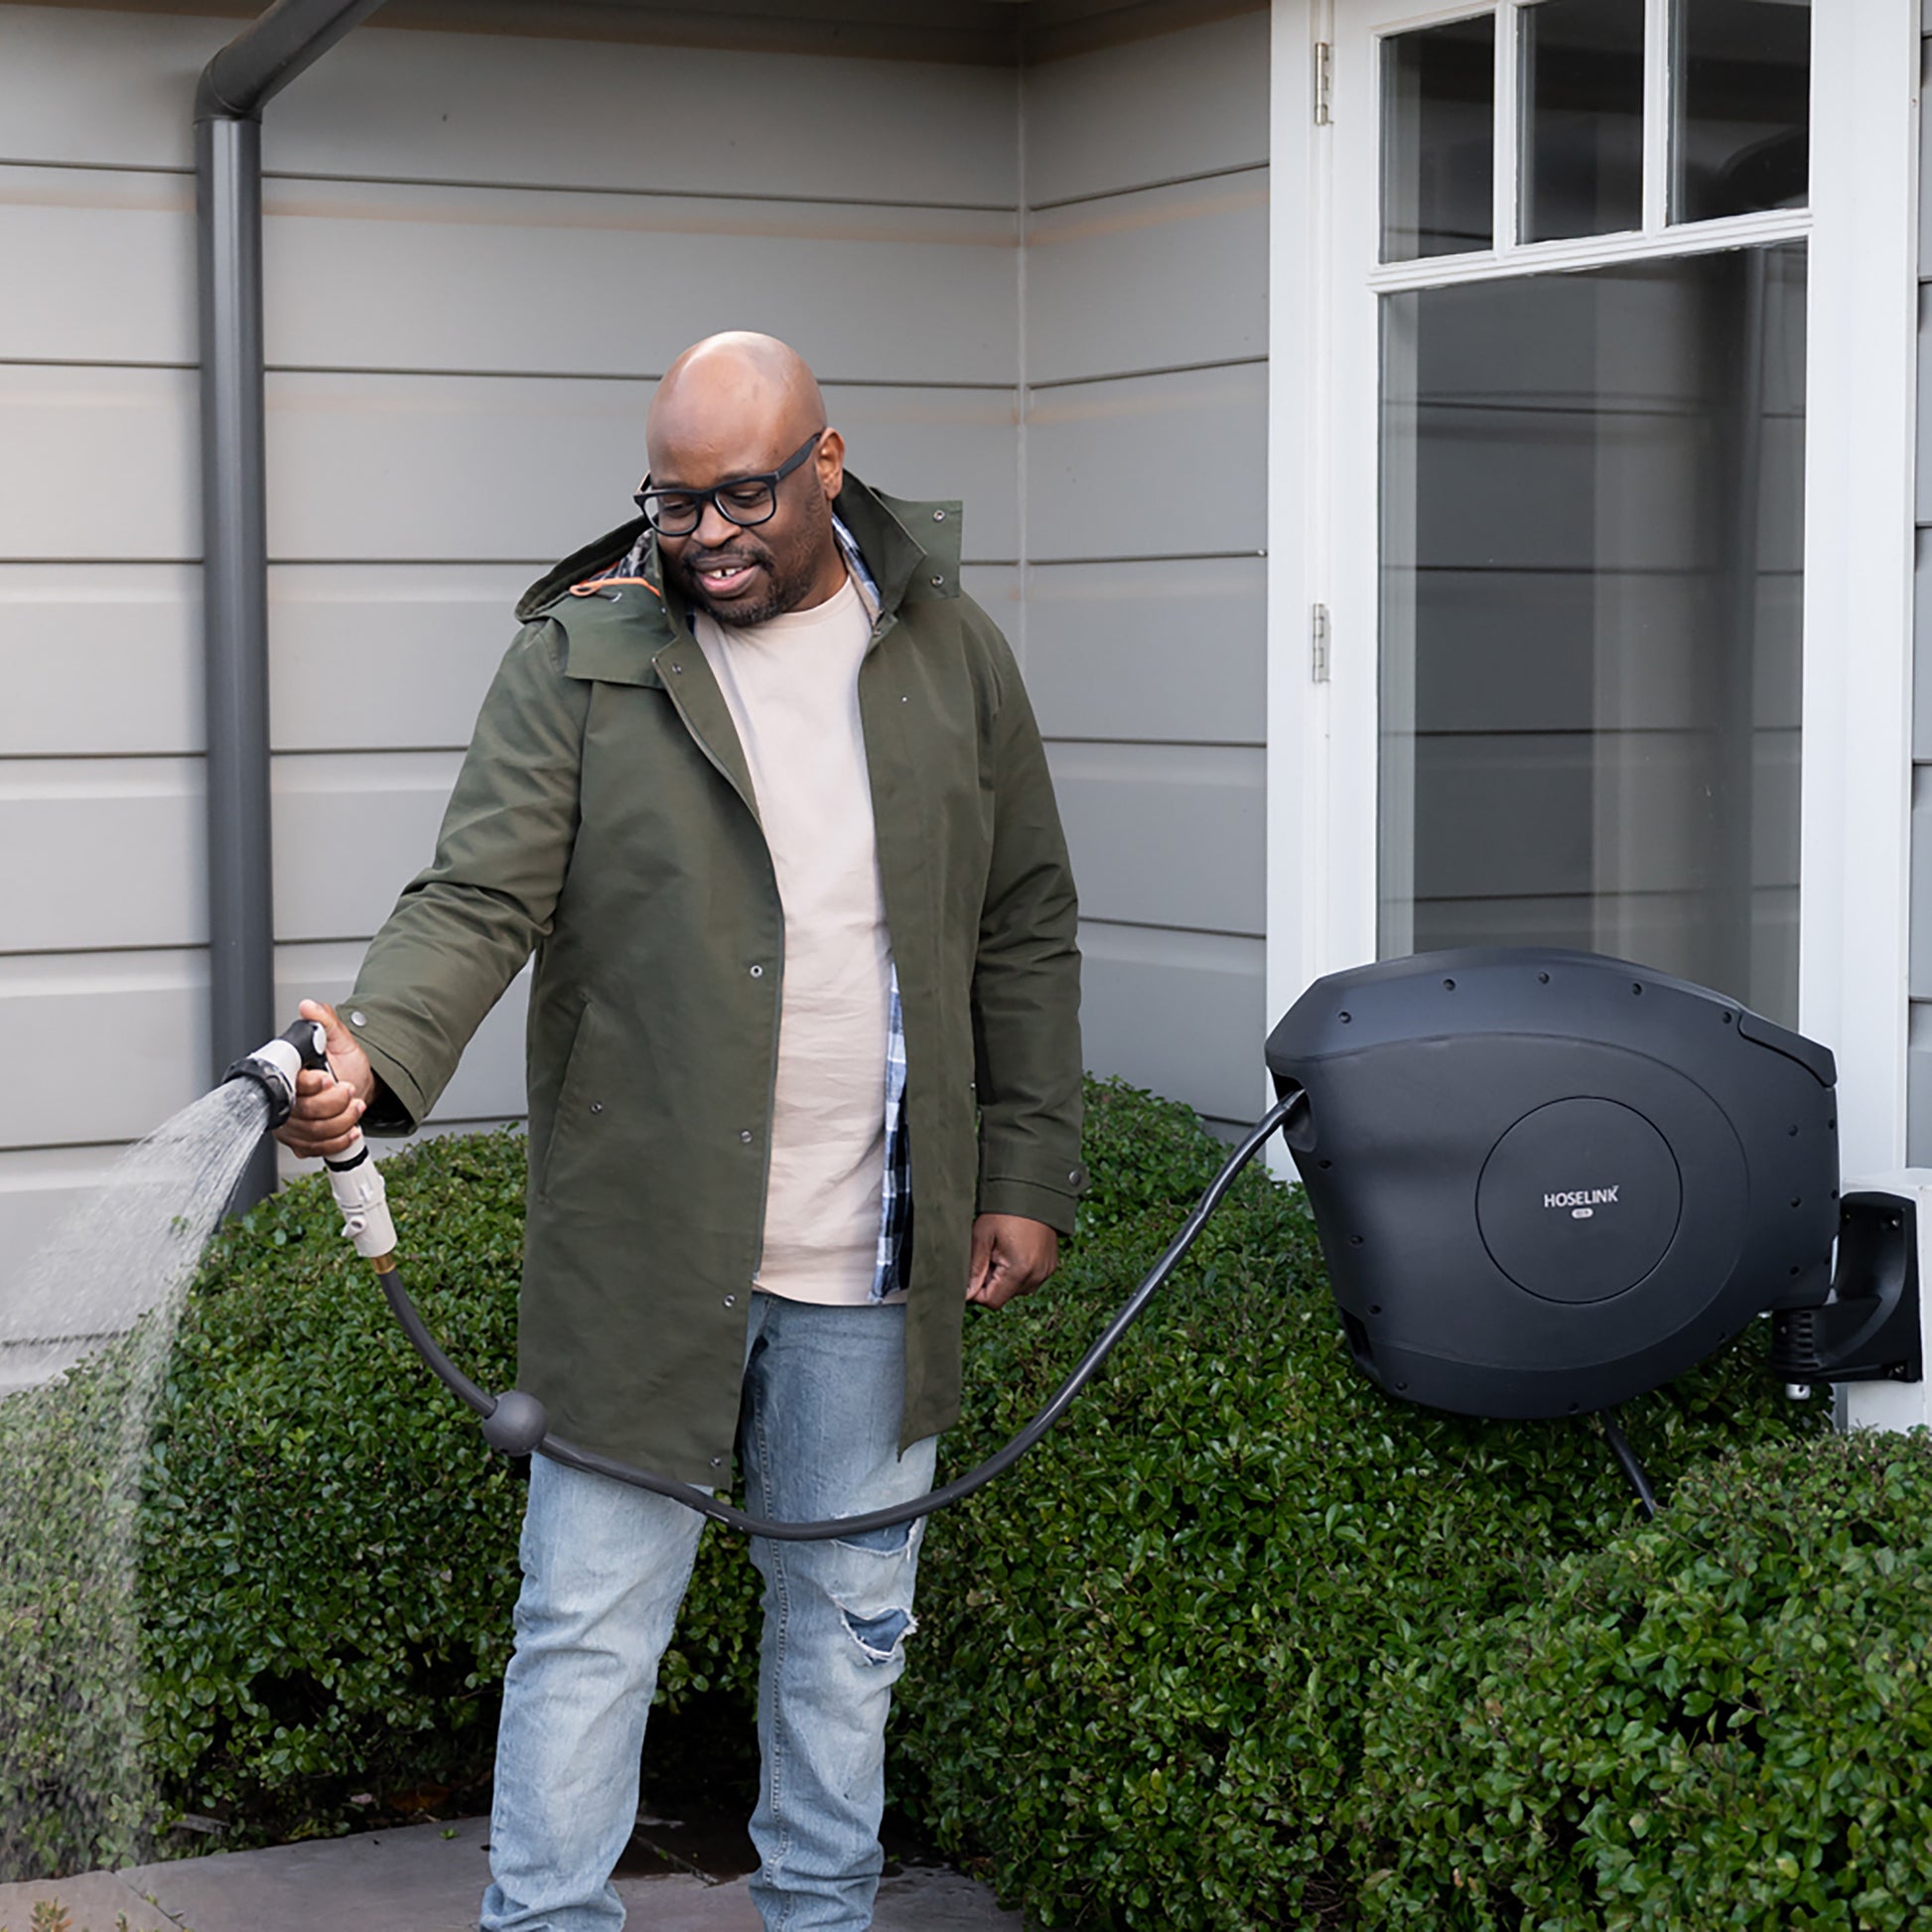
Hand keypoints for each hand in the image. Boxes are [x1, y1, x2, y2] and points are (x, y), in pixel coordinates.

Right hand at [274, 999, 374, 1158]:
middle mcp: (284, 1100)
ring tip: (355, 1107)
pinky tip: (351, 1130)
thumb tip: (309, 1007)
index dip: (312, 1084)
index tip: (329, 1079)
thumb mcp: (341, 1038)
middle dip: (335, 1104)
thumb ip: (325, 1022)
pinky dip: (338, 1141)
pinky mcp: (299, 1141)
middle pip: (304, 1112)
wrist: (355, 1085)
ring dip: (341, 1122)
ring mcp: (290, 1123)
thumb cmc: (345, 1064)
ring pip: (312, 1132)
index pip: (291, 1084)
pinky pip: (316, 1148)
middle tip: (351, 1091)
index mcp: (289, 1073)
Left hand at [966, 1214, 1058, 1309]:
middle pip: (1004, 1296)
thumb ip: (973, 1269)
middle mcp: (1036, 1276)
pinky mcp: (1050, 1266)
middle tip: (989, 1254)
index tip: (974, 1270)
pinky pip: (1029, 1279)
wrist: (1033, 1192)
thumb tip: (966, 1294)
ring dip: (1005, 1277)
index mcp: (1019, 1271)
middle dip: (992, 1281)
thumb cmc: (1005, 1211)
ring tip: (1003, 1251)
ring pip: (1016, 1289)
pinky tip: (1015, 1250)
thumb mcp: (982, 1237)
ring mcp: (1045, 1272)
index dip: (977, 1291)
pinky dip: (1018, 1271)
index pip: (992, 1302)